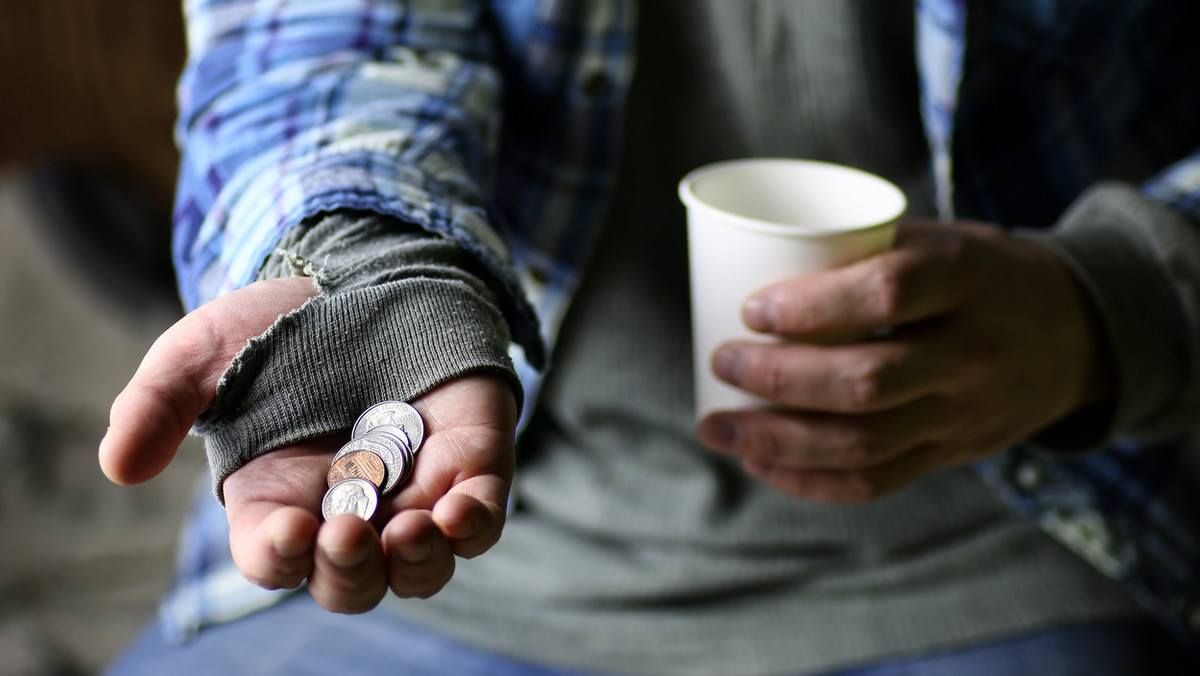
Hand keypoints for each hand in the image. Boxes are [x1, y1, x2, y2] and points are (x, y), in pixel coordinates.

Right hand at [99, 276, 516, 611]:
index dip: (280, 557)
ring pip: (420, 567)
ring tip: (409, 530)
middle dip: (349, 570)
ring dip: (417, 564)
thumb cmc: (275, 326)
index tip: (291, 529)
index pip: (275, 559)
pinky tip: (461, 511)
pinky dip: (474, 525)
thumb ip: (158, 402)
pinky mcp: (467, 463)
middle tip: (348, 531)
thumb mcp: (204, 353)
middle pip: (350, 581)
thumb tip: (118, 466)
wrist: (359, 274)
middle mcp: (346, 510)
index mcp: (277, 501)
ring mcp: (413, 492)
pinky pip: (481, 518)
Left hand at [696, 219, 1112, 502]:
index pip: (887, 295)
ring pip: (865, 443)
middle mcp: (971, 352)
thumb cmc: (979, 274)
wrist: (1077, 333)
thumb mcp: (942, 240)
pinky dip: (811, 481)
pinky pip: (878, 482)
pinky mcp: (952, 453)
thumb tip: (753, 264)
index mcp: (965, 278)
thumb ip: (864, 252)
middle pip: (867, 381)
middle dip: (780, 380)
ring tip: (716, 430)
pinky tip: (761, 466)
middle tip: (722, 363)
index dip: (812, 307)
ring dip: (778, 442)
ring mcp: (963, 412)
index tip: (752, 309)